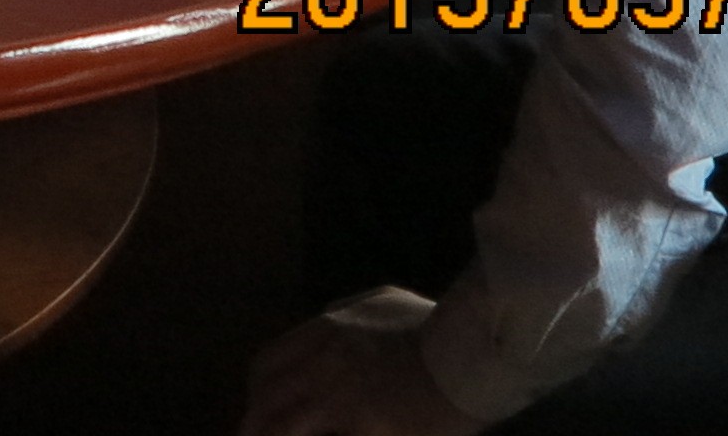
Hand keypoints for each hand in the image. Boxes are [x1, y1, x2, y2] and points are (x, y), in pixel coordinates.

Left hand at [240, 291, 475, 435]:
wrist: (473, 349)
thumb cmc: (439, 328)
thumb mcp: (387, 304)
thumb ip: (356, 318)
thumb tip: (335, 324)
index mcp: (326, 329)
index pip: (269, 363)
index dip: (258, 391)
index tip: (261, 410)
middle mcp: (322, 360)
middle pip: (266, 396)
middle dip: (254, 423)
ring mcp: (340, 395)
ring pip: (284, 425)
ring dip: (272, 435)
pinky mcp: (363, 425)